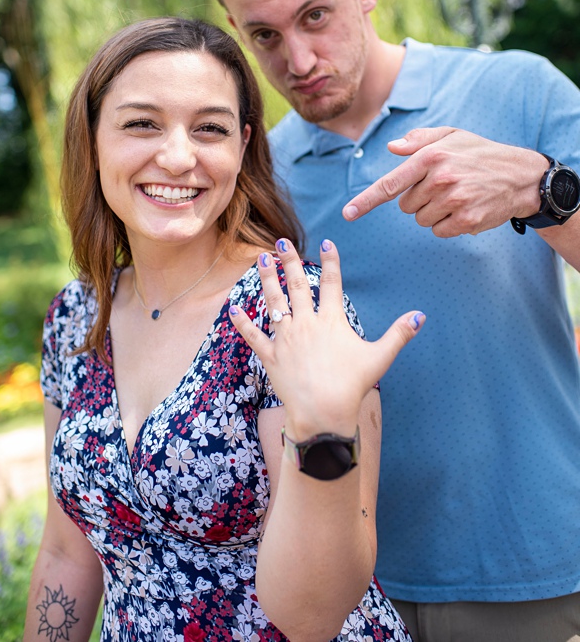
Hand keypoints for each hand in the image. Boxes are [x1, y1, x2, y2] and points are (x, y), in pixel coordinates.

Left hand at [228, 239, 422, 439]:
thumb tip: (421, 315)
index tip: (327, 242)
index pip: (332, 284)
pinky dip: (241, 322)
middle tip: (282, 243)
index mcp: (331, 321)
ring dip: (267, 280)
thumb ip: (399, 334)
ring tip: (261, 260)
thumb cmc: (352, 385)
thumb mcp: (380, 357)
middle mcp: (306, 324)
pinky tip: (232, 307)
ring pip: (273, 303)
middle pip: (297, 286)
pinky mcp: (270, 355)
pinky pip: (253, 335)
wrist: (323, 412)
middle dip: (290, 262)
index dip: (331, 262)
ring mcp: (285, 338)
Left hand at [342, 127, 546, 236]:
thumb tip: (392, 147)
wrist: (523, 175)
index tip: (348, 213)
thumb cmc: (480, 153)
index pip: (390, 183)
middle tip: (444, 186)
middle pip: (405, 206)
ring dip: (433, 212)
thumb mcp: (452, 135)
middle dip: (419, 199)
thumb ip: (419, 139)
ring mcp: (454, 201)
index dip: (366, 200)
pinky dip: (447, 224)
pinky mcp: (467, 220)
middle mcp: (440, 179)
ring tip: (456, 196)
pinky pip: (439, 231)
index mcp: (430, 157)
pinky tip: (464, 209)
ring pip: (421, 219)